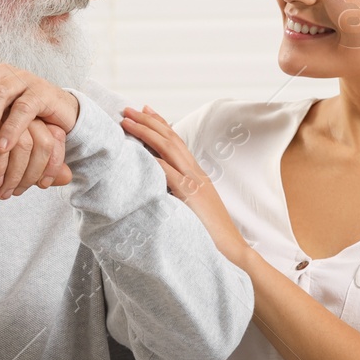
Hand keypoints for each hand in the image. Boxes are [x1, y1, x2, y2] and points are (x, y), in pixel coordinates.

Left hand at [119, 105, 249, 264]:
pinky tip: (138, 152)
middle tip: (128, 108)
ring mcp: (195, 183)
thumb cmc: (209, 234)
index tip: (144, 110)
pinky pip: (169, 173)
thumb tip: (156, 187)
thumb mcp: (191, 206)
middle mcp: (196, 173)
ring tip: (127, 120)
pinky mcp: (191, 197)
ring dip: (146, 132)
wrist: (233, 251)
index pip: (176, 141)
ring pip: (168, 149)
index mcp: (196, 174)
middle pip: (170, 138)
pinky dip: (153, 160)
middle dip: (148, 121)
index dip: (160, 123)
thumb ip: (177, 193)